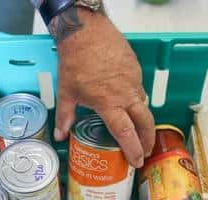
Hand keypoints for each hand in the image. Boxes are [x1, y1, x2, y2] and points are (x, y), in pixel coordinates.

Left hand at [52, 8, 154, 167]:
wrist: (86, 30)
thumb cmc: (75, 61)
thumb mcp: (66, 92)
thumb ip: (65, 116)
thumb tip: (59, 136)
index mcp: (109, 103)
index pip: (126, 132)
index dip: (133, 149)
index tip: (137, 161)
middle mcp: (126, 94)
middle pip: (145, 123)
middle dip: (147, 140)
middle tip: (145, 152)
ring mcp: (134, 81)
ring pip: (144, 106)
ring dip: (144, 122)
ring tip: (139, 133)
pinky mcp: (136, 69)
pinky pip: (140, 90)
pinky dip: (137, 102)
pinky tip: (130, 105)